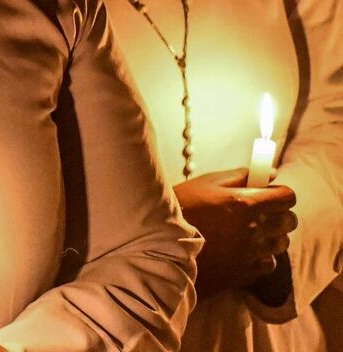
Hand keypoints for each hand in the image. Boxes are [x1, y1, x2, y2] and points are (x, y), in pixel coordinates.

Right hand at [175, 169, 297, 297]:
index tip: (269, 195)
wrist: (158, 246)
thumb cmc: (180, 209)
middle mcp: (254, 229)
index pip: (287, 196)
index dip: (280, 194)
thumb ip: (241, 176)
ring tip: (250, 233)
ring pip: (281, 243)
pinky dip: (262, 257)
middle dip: (279, 214)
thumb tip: (271, 173)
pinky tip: (244, 252)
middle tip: (260, 214)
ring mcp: (251, 253)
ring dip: (271, 236)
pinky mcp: (244, 273)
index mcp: (246, 204)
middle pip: (289, 221)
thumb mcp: (205, 184)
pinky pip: (269, 264)